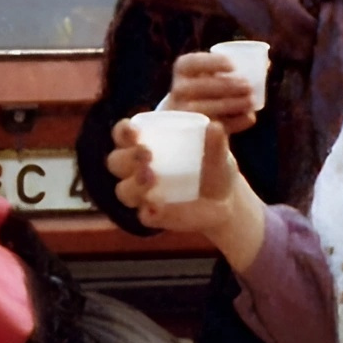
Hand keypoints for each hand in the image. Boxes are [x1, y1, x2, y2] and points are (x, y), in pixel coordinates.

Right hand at [105, 114, 265, 267]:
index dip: (122, 132)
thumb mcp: (217, 153)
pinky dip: (148, 211)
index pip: (123, 135)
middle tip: (147, 153)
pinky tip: (157, 206)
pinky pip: (143, 216)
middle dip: (126, 157)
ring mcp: (143, 195)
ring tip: (152, 178)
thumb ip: (215, 142)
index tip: (133, 131)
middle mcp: (136, 169)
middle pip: (116, 162)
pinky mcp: (154, 216)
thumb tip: (215, 126)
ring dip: (133, 184)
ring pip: (124, 190)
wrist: (226, 200)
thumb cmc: (212, 166)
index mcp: (145, 144)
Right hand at [163, 51, 260, 130]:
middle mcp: (176, 93)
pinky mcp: (193, 134)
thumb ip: (234, 71)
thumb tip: (268, 64)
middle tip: (248, 87)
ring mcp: (182, 115)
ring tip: (251, 102)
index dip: (211, 63)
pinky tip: (250, 118)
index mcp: (181, 72)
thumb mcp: (215, 76)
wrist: (194, 121)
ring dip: (231, 104)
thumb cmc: (210, 91)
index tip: (233, 66)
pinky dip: (234, 123)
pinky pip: (211, 129)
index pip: (189, 63)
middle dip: (226, 86)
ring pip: (203, 110)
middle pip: (199, 87)